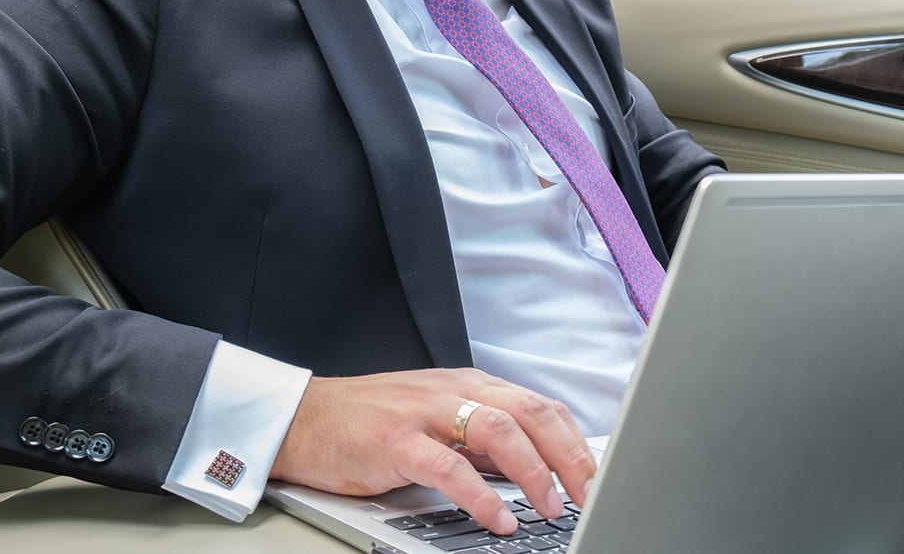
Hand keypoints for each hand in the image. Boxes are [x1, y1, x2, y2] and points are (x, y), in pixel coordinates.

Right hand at [271, 368, 597, 534]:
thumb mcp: (439, 420)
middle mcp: (455, 391)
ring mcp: (425, 413)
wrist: (304, 418)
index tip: (599, 478)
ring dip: (534, 471)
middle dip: (570, 457)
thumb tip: (536, 470)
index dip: (576, 443)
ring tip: (549, 506)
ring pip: (499, 430)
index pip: (541, 407)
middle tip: (591, 495)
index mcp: (471, 385)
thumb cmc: (372, 422)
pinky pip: (448, 467)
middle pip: (531, 414)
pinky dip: (480, 495)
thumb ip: (483, 440)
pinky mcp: (395, 441)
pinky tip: (498, 517)